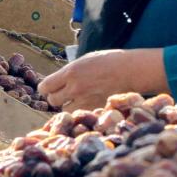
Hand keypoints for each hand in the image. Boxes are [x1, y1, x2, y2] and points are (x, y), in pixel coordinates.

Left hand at [38, 48, 167, 111]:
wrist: (130, 70)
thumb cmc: (108, 62)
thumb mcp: (84, 61)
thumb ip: (69, 72)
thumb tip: (58, 81)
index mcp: (70, 72)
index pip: (45, 87)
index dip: (46, 88)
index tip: (51, 88)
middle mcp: (75, 87)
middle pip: (52, 101)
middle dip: (56, 98)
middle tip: (64, 95)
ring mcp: (86, 100)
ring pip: (65, 111)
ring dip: (68, 107)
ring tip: (77, 100)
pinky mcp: (96, 109)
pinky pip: (81, 114)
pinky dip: (81, 112)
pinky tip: (88, 104)